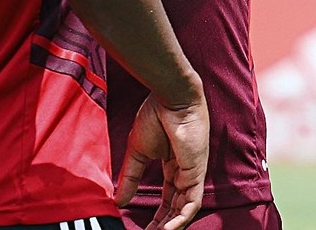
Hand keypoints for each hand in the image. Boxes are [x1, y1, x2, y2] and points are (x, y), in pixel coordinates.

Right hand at [115, 88, 208, 229]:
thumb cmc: (155, 116)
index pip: (167, 200)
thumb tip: (118, 201)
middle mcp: (184, 173)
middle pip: (175, 209)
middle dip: (163, 225)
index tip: (143, 229)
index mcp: (172, 166)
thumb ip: (129, 177)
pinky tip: (168, 229)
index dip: (157, 217)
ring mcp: (192, 174)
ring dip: (171, 225)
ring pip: (185, 210)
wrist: (170, 98)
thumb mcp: (137, 152)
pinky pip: (192, 204)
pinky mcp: (197, 173)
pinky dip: (181, 219)